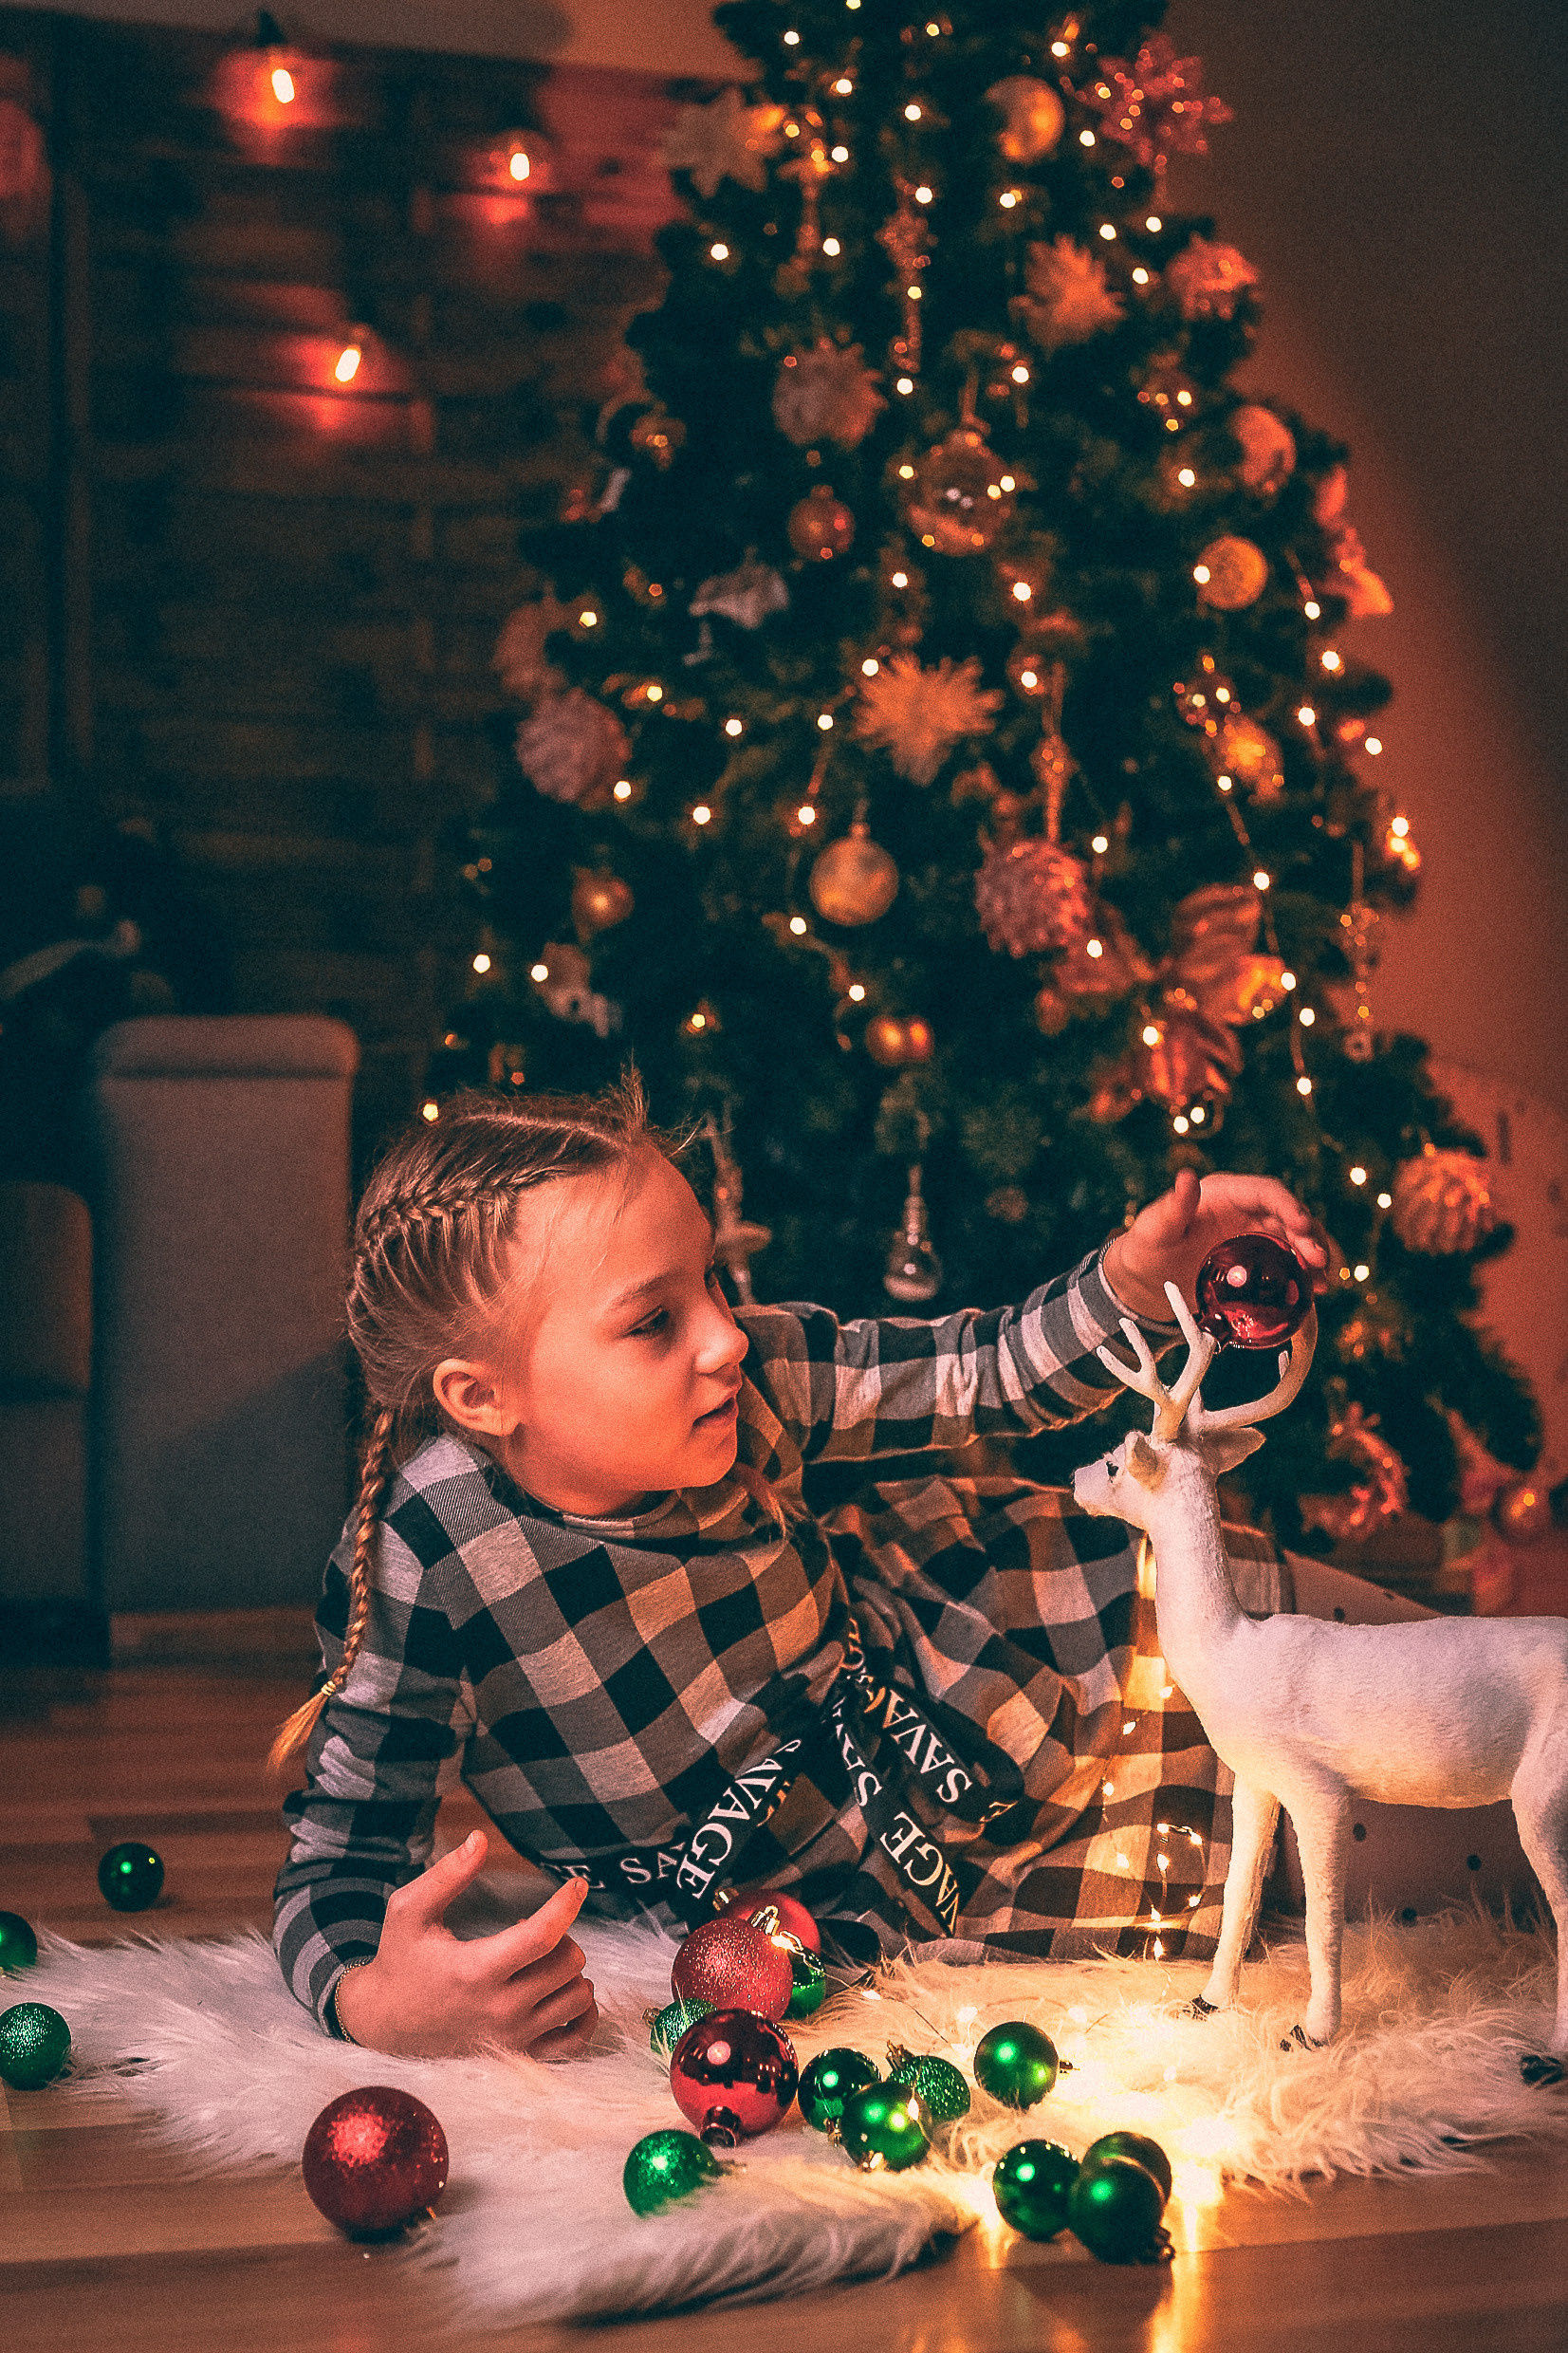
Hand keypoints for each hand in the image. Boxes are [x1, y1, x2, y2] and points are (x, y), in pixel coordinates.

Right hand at [331, 1831, 598, 2059]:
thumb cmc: (399, 1961)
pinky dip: (583, 2016)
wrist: (384, 2024)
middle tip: (535, 1929)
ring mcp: (512, 2038)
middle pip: (567, 1964)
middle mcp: (500, 2009)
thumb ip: (446, 1876)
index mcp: (476, 1970)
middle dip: (562, 1935)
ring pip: (577, 1999)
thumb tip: (479, 1839)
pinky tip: (567, 1992)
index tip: (577, 1884)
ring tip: (542, 1960)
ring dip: (571, 1972)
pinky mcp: (518, 2056)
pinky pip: (575, 2043)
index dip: (567, 1904)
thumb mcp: (409, 1911)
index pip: (542, 1935)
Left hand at [1102, 1167, 1329, 1324]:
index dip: (1288, 1206)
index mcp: (1225, 1194)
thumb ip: (1171, 1207)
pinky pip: (1287, 1265)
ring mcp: (1254, 1236)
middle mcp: (1245, 1211)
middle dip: (1310, 1237)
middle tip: (1320, 1263)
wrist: (1144, 1281)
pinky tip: (1314, 1294)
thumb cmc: (1145, 1248)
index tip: (1303, 1225)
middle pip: (1289, 1217)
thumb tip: (1188, 1177)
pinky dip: (1303, 1277)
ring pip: (1295, 1241)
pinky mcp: (1257, 1261)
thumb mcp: (1153, 1229)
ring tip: (1323, 1283)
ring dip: (1314, 1258)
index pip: (1266, 1192)